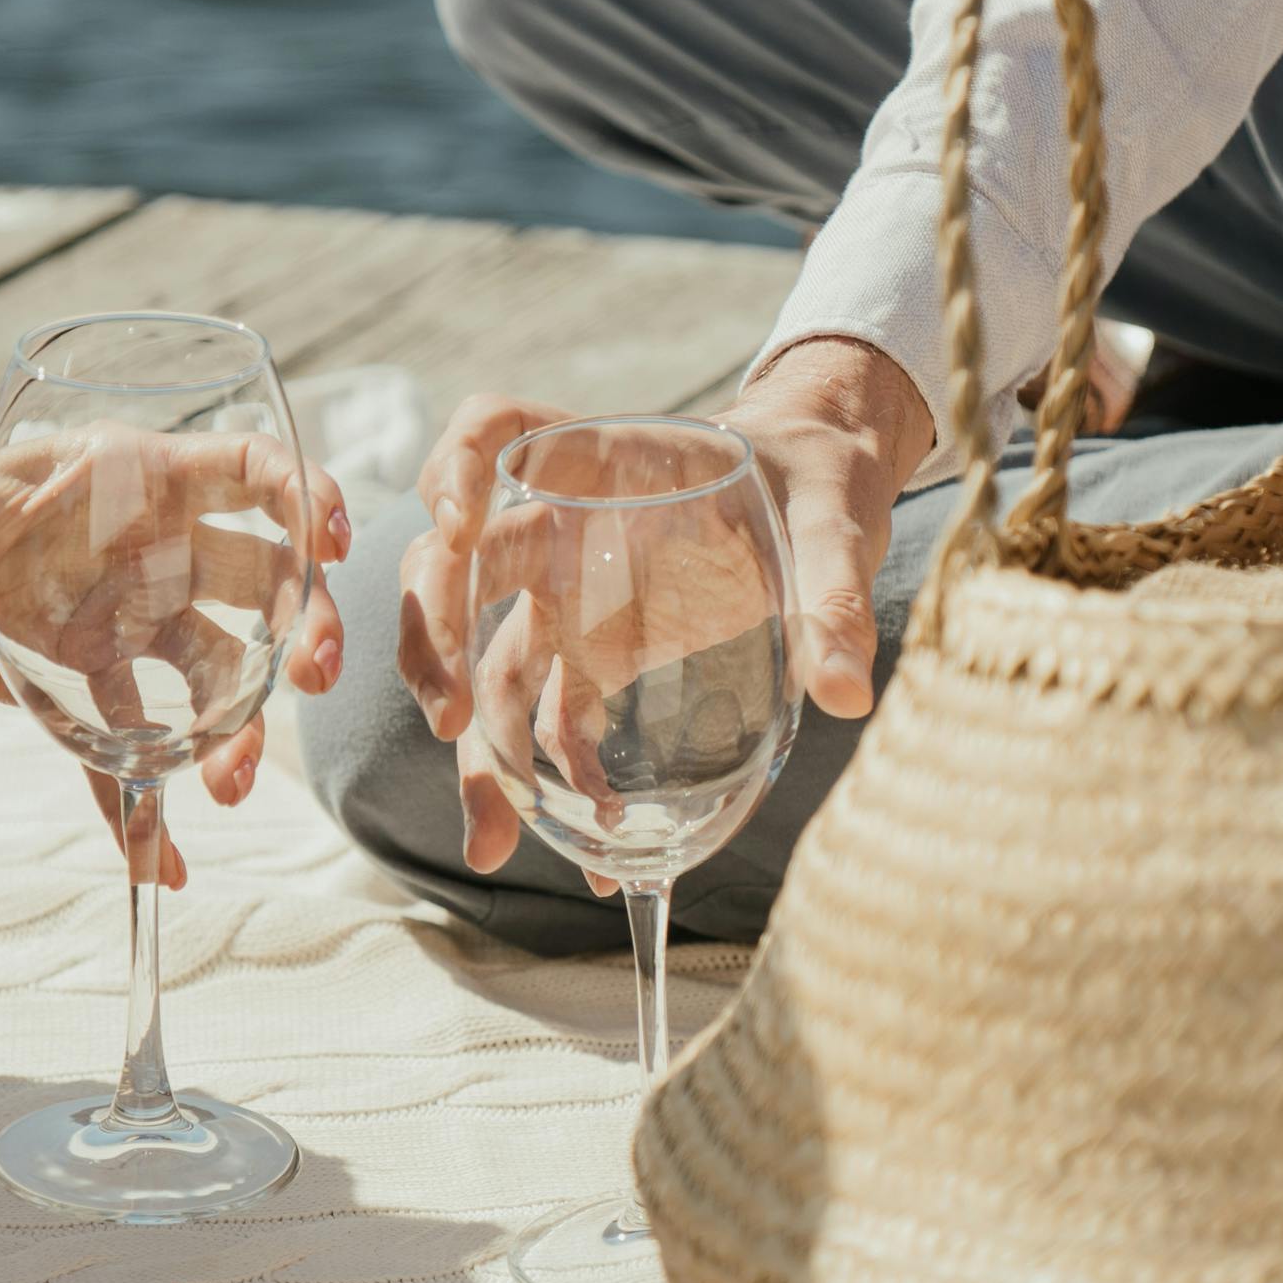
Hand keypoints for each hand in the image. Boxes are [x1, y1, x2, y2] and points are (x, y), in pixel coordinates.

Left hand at [0, 400, 348, 887]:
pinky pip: (133, 751)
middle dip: (304, 625)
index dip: (305, 493)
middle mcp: (151, 552)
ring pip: (216, 674)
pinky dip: (144, 810)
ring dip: (238, 728)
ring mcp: (129, 620)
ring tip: (227, 788)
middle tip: (313, 678)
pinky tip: (160, 866)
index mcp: (129, 481)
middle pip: (263, 581)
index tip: (333, 542)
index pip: (245, 470)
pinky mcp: (88, 684)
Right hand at [397, 343, 933, 878]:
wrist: (817, 500)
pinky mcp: (594, 655)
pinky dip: (560, 784)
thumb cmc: (815, 479)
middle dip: (435, 638)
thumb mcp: (835, 516)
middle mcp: (563, 525)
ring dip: (478, 749)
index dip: (454, 464)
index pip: (496, 428)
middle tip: (450, 720)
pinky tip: (592, 853)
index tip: (456, 521)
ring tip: (492, 841)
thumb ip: (834, 589)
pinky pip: (549, 718)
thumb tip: (847, 691)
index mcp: (606, 459)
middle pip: (454, 565)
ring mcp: (568, 596)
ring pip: (487, 662)